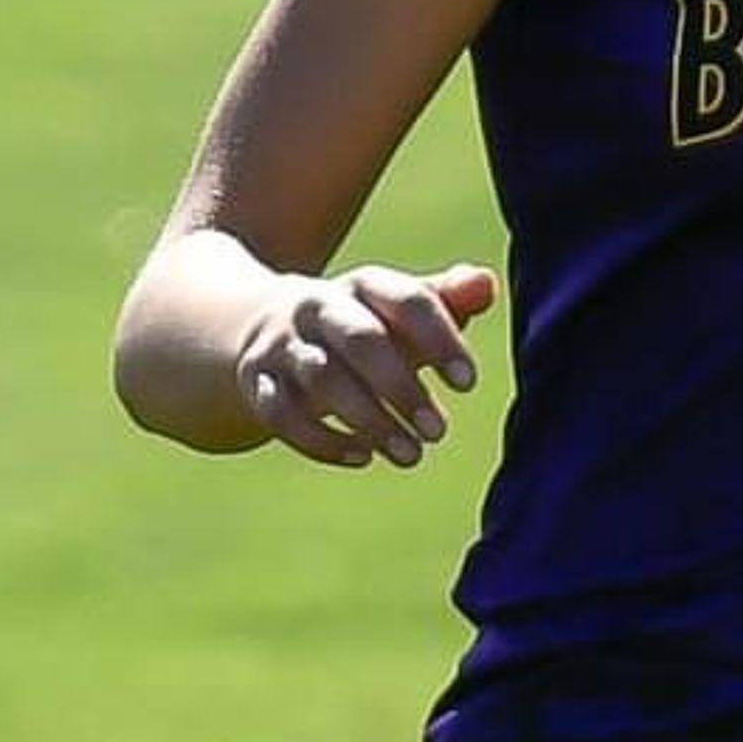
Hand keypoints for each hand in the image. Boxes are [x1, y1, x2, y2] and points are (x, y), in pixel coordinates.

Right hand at [236, 260, 498, 469]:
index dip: (439, 338)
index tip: (467, 382)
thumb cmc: (357, 325)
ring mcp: (283, 345)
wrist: (264, 328)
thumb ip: (444, 299)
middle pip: (360, 340)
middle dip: (401, 387)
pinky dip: (323, 440)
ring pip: (323, 380)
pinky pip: (283, 415)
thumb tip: (485, 284)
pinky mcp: (257, 383)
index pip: (406, 300)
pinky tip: (363, 457)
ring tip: (410, 455)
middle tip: (438, 432)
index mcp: (362, 285)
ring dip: (369, 420)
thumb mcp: (396, 309)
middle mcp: (317, 308)